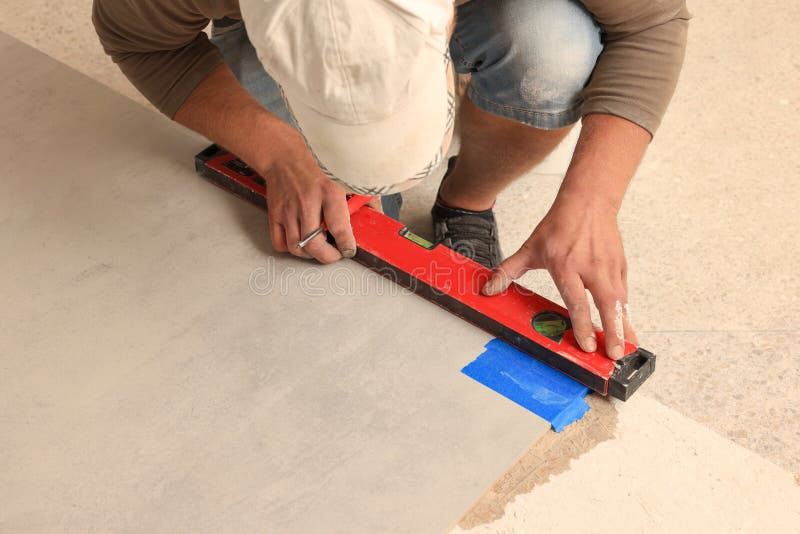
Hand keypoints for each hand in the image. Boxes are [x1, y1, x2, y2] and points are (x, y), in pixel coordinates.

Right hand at [262, 131, 356, 262]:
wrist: (284, 155)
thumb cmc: (316, 164)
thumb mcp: (344, 176)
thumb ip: (363, 197)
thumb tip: (375, 214)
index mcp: (329, 192)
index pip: (339, 228)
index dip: (347, 245)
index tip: (350, 249)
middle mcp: (307, 203)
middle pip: (314, 244)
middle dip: (329, 256)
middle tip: (336, 253)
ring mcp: (288, 210)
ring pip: (297, 247)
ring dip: (311, 254)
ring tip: (320, 248)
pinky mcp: (275, 214)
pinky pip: (280, 242)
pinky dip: (291, 248)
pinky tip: (301, 242)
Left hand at [482, 194, 636, 359]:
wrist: (588, 201)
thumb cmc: (559, 226)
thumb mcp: (529, 248)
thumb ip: (508, 271)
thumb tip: (488, 289)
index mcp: (566, 265)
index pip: (576, 300)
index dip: (582, 324)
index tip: (587, 344)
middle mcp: (590, 267)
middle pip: (606, 304)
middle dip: (612, 331)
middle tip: (613, 355)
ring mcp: (608, 267)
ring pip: (620, 301)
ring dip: (625, 326)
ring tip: (627, 349)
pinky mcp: (620, 266)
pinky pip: (624, 294)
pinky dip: (626, 313)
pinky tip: (626, 329)